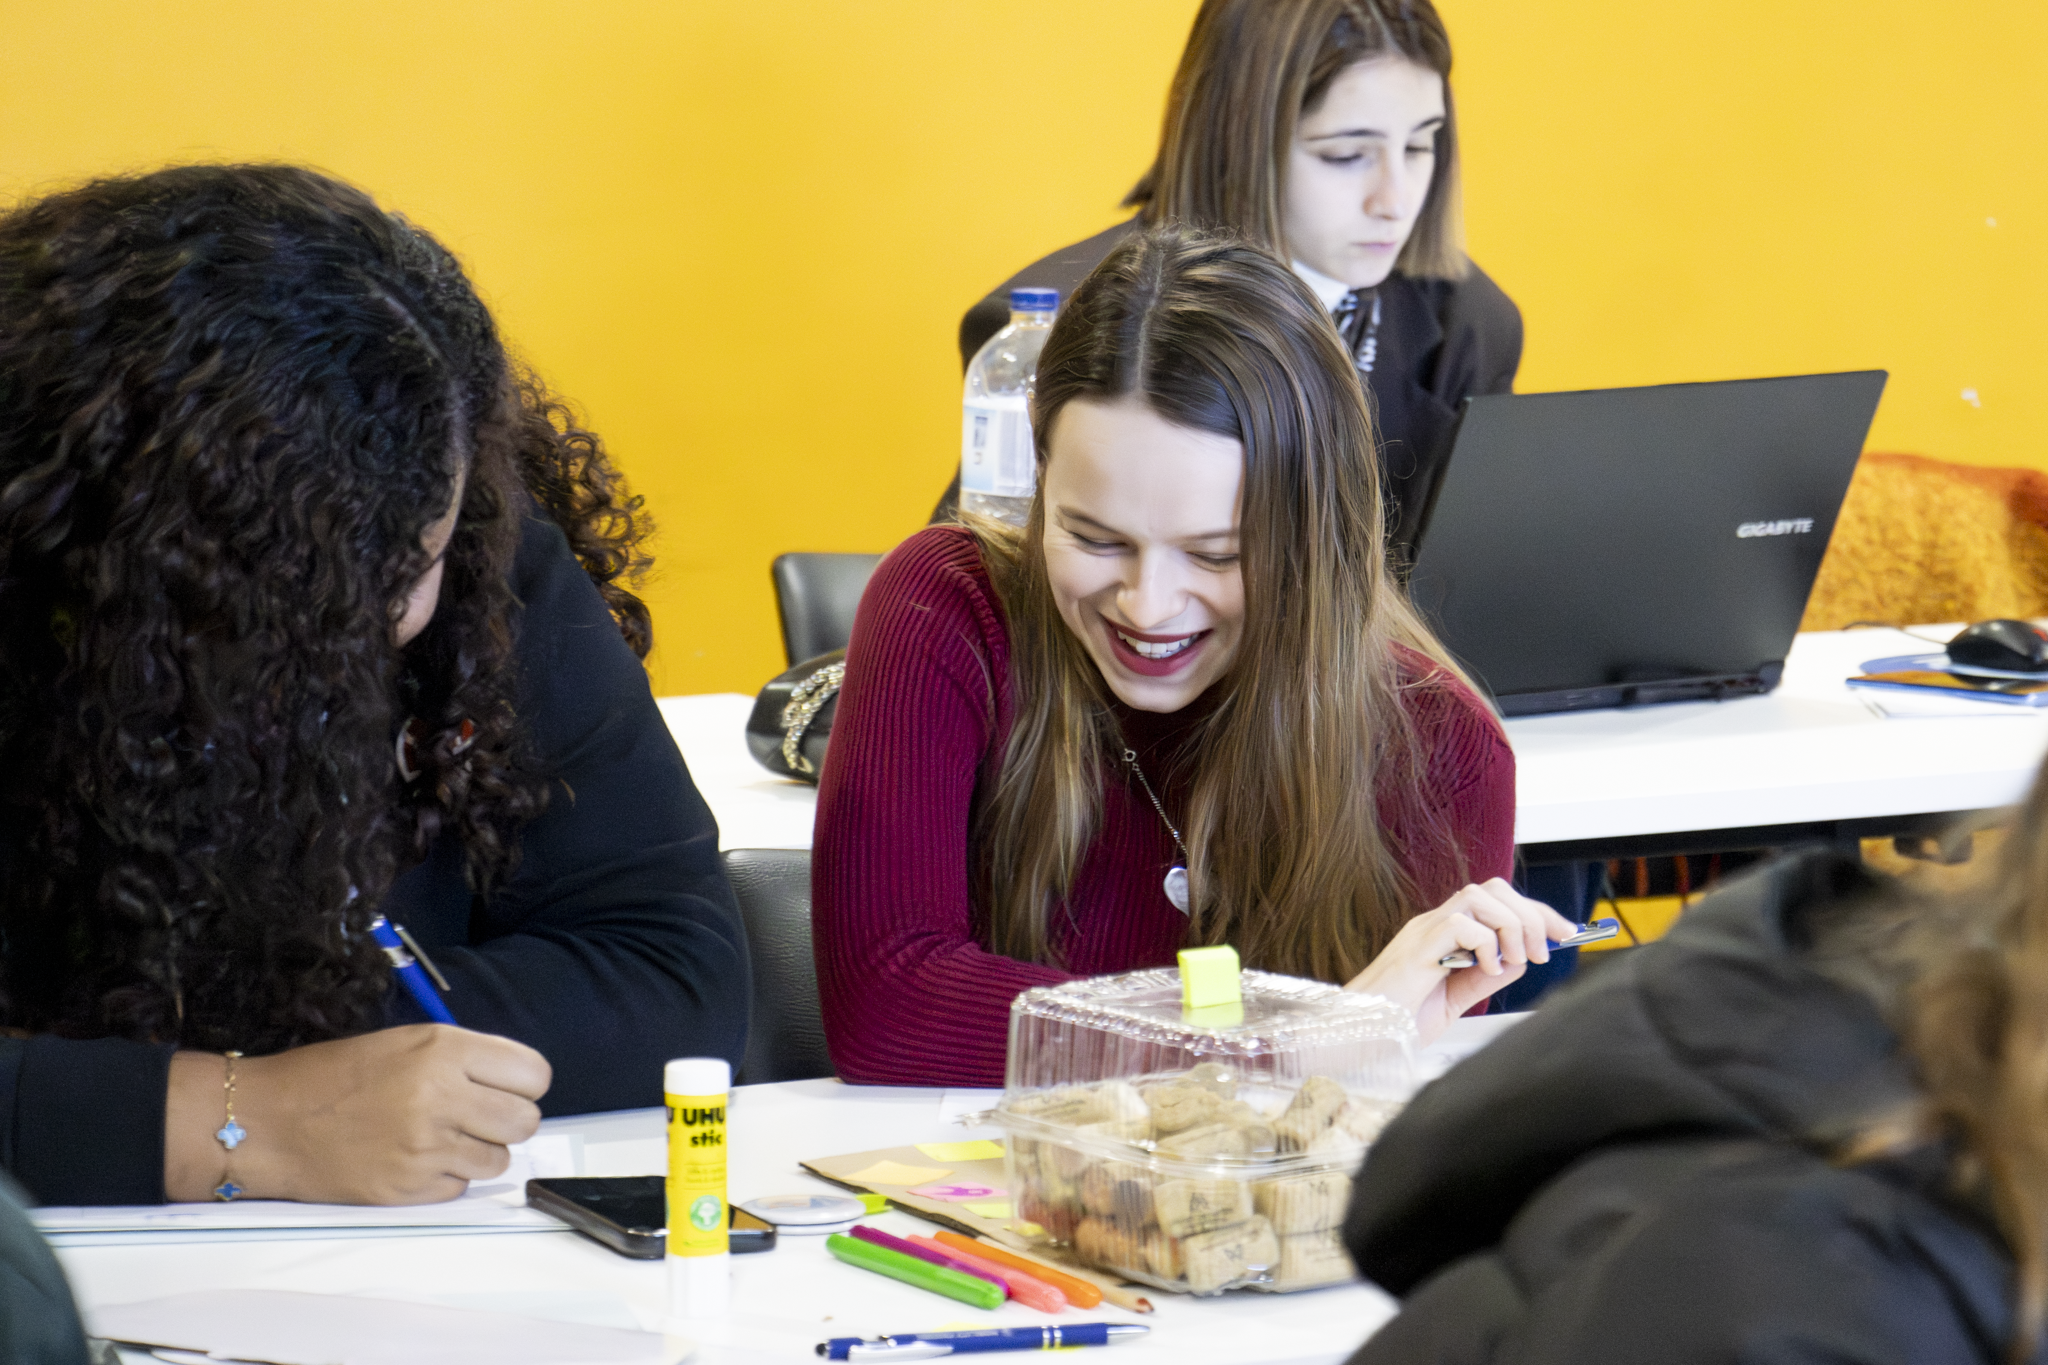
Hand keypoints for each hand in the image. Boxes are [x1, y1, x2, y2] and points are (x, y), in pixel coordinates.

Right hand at [165, 1025, 549, 1204]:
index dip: (525, 1082)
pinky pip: (460, 1188)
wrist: (266, 1121)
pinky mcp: (408, 1189)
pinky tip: (415, 1159)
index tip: (508, 1086)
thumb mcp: (405, 1042)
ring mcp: (426, 1148)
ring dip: (479, 1151)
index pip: (534, 1074)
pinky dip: (446, 1178)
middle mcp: (442, 1097)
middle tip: (479, 1115)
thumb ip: (464, 1058)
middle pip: (525, 1121)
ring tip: (441, 1137)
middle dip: (508, 1119)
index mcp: (444, 1050)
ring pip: (499, 1160)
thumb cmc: (332, 1076)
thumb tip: (514, 1082)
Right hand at [1343, 880, 1578, 1043]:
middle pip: (1493, 888)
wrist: (1360, 1038)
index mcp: (1444, 934)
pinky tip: (1484, 970)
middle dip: (1532, 914)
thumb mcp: (1455, 1000)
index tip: (1567, 933)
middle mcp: (1434, 925)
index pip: (1498, 902)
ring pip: (1480, 896)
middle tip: (1544, 952)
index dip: (1537, 913)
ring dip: (1511, 925)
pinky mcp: (1417, 948)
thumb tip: (1520, 958)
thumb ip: (1484, 977)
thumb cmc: (1397, 1022)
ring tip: (1515, 960)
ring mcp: (1424, 932)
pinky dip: (1485, 944)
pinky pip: (1461, 924)